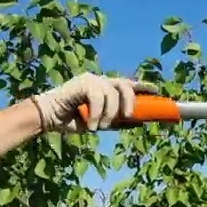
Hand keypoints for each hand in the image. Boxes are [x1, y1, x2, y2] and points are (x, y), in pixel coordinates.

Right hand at [31, 73, 159, 132]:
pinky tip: (91, 124)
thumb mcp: (101, 123)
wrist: (49, 117)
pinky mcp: (82, 81)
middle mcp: (101, 82)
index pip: (128, 84)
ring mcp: (91, 80)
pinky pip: (98, 96)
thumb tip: (141, 122)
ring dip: (109, 112)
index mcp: (106, 89)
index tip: (157, 91)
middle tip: (128, 115)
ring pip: (112, 92)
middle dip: (130, 100)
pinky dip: (97, 112)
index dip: (143, 86)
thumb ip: (119, 122)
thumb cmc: (72, 119)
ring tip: (99, 126)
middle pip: (124, 84)